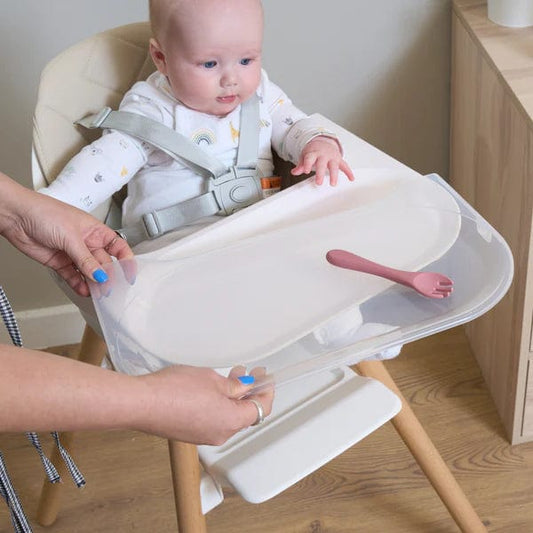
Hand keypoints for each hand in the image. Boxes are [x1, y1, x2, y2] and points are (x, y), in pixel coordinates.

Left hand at [0, 173, 132, 296]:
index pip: (118, 247)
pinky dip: (79, 285)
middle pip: (104, 263)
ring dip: (94, 284)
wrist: (15, 216)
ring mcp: (73, 253)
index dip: (126, 261)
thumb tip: (100, 276)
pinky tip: (84, 291)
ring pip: (89, 272)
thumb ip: (86, 259)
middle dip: (108, 277)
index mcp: (96, 231)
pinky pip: (74, 277)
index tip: (128, 275)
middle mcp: (87, 242)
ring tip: (98, 294)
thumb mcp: (71, 236)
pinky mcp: (60, 263)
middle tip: (110, 289)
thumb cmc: (43, 212)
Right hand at [138, 365, 273, 444]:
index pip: (260, 409)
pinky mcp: (189, 433)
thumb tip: (246, 387)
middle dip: (248, 393)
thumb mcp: (213, 379)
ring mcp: (203, 436)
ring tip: (228, 378)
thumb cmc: (174, 391)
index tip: (265, 378)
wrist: (142, 403)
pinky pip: (212, 420)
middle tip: (248, 374)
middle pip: (244, 415)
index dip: (266, 392)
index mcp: (231, 422)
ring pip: (227, 417)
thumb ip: (234, 386)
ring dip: (232, 398)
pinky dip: (217, 406)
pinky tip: (211, 390)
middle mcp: (220, 434)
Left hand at [291, 136, 354, 185]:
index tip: (305, 171)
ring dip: (334, 175)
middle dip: (320, 173)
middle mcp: (323, 155)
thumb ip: (301, 165)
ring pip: (334, 166)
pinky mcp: (339, 159)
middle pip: (322, 164)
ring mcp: (332, 157)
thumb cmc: (313, 151)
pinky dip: (349, 172)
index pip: (310, 158)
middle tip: (319, 183)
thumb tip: (294, 172)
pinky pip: (345, 166)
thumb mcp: (305, 156)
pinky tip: (351, 178)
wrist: (323, 141)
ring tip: (333, 184)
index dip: (307, 164)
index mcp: (313, 153)